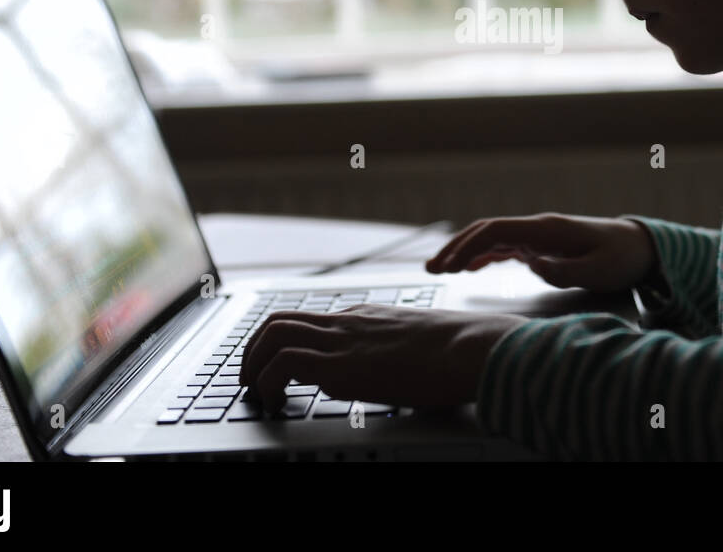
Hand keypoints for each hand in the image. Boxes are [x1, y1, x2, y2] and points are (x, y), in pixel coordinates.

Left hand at [238, 305, 528, 414]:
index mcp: (365, 316)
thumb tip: (409, 375)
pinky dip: (266, 383)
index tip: (279, 369)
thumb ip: (402, 354)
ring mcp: (342, 341)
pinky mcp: (341, 366)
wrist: (470, 348)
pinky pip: (282, 364)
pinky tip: (277, 405)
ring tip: (256, 393)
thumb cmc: (459, 351)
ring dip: (252, 364)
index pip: (310, 321)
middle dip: (254, 349)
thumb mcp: (421, 345)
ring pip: (271, 334)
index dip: (286, 345)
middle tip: (251, 378)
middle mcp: (347, 322)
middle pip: (279, 319)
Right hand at [426, 212, 656, 292]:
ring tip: (437, 269)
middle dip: (456, 248)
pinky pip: (504, 248)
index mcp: (547, 230)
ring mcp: (537, 237)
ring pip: (491, 239)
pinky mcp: (541, 247)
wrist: (639, 247)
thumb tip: (531, 266)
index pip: (497, 231)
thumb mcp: (598, 269)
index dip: (468, 245)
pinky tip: (467, 268)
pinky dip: (482, 256)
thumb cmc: (621, 258)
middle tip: (431, 269)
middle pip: (486, 232)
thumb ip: (564, 270)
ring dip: (463, 252)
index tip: (448, 265)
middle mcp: (537, 229)